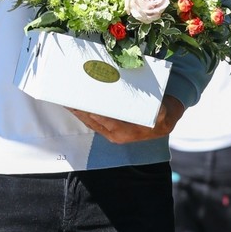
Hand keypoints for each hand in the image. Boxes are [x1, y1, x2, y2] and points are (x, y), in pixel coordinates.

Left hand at [67, 93, 185, 144]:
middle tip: (67, 97)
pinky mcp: (107, 127)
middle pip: (92, 121)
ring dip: (78, 111)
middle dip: (79, 110)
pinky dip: (83, 111)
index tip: (82, 104)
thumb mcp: (164, 113)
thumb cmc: (162, 115)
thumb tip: (161, 111)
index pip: (105, 121)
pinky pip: (92, 120)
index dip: (93, 113)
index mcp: (126, 132)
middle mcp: (115, 134)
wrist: (162, 122)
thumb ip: (162, 113)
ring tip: (66, 99)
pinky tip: (75, 103)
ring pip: (89, 121)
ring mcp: (110, 131)